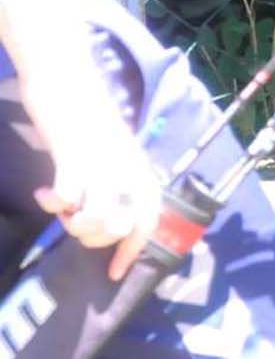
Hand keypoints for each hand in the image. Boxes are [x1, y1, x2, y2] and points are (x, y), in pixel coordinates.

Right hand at [32, 107, 160, 282]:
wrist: (69, 84)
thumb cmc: (90, 123)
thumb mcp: (116, 156)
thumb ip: (119, 185)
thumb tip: (113, 224)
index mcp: (142, 172)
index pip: (147, 223)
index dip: (130, 252)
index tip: (114, 273)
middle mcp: (129, 172)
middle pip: (120, 230)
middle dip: (95, 239)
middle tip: (74, 222)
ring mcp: (104, 166)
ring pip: (98, 220)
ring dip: (75, 224)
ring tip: (63, 208)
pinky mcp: (75, 159)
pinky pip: (67, 199)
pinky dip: (53, 203)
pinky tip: (44, 193)